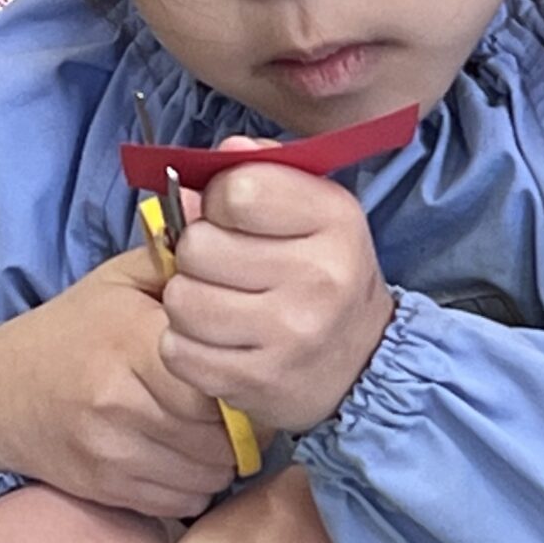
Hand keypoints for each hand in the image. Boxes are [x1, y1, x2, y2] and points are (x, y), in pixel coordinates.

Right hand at [0, 247, 237, 521]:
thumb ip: (178, 253)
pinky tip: (182, 453)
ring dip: (220, 455)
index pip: (217, 378)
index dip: (243, 377)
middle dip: (241, 422)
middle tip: (238, 401)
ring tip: (208, 426)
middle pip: (220, 433)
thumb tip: (216, 204)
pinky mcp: (106, 488)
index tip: (246, 368)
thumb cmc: (77, 329)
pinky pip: (183, 499)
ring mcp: (111, 452)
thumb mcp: (121, 280)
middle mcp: (119, 401)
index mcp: (132, 342)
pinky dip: (194, 482)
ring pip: (209, 472)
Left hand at [162, 146, 394, 434]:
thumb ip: (261, 171)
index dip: (219, 200)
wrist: (364, 360)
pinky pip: (179, 351)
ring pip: (182, 300)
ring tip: (218, 304)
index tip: (232, 218)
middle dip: (198, 253)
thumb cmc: (323, 272)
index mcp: (335, 219)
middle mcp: (320, 277)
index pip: (238, 190)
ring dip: (188, 301)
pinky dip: (186, 345)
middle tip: (224, 267)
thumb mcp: (312, 209)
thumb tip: (212, 160)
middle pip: (199, 246)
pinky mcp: (260, 382)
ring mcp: (291, 335)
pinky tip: (217, 340)